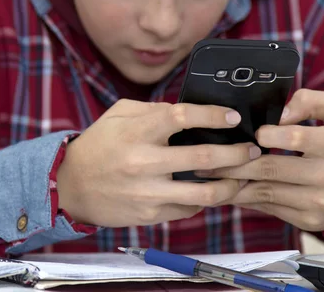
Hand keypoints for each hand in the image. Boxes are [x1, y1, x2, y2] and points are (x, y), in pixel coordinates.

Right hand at [56, 99, 259, 227]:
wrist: (70, 185)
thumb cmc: (98, 145)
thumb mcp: (119, 114)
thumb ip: (153, 108)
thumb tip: (189, 113)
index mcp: (138, 131)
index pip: (183, 117)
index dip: (213, 115)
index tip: (233, 117)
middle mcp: (144, 161)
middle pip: (204, 156)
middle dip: (237, 153)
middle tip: (252, 150)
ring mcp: (148, 191)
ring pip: (204, 192)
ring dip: (231, 184)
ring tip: (242, 177)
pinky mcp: (149, 214)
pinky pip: (188, 209)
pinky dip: (204, 200)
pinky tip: (210, 191)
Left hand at [198, 89, 323, 231]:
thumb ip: (309, 100)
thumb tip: (278, 111)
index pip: (295, 138)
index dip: (267, 135)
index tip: (253, 132)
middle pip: (270, 169)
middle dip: (233, 162)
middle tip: (206, 157)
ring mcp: (318, 202)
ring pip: (264, 192)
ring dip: (233, 183)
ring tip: (208, 174)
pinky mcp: (309, 220)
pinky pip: (269, 207)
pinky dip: (247, 198)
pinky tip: (229, 188)